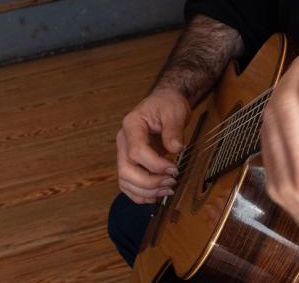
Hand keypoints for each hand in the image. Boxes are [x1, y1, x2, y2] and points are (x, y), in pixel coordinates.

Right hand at [115, 88, 188, 203]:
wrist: (163, 103)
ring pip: (125, 181)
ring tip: (168, 190)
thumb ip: (173, 130)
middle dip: (149, 182)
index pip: (136, 151)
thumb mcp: (175, 111)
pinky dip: (140, 195)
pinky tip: (156, 195)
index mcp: (132, 125)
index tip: (174, 169)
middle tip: (171, 182)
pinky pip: (128, 185)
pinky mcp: (130, 163)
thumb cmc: (167, 104)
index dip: (155, 165)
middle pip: (126, 170)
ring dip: (147, 191)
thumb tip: (175, 149)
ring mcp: (124, 153)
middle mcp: (123, 140)